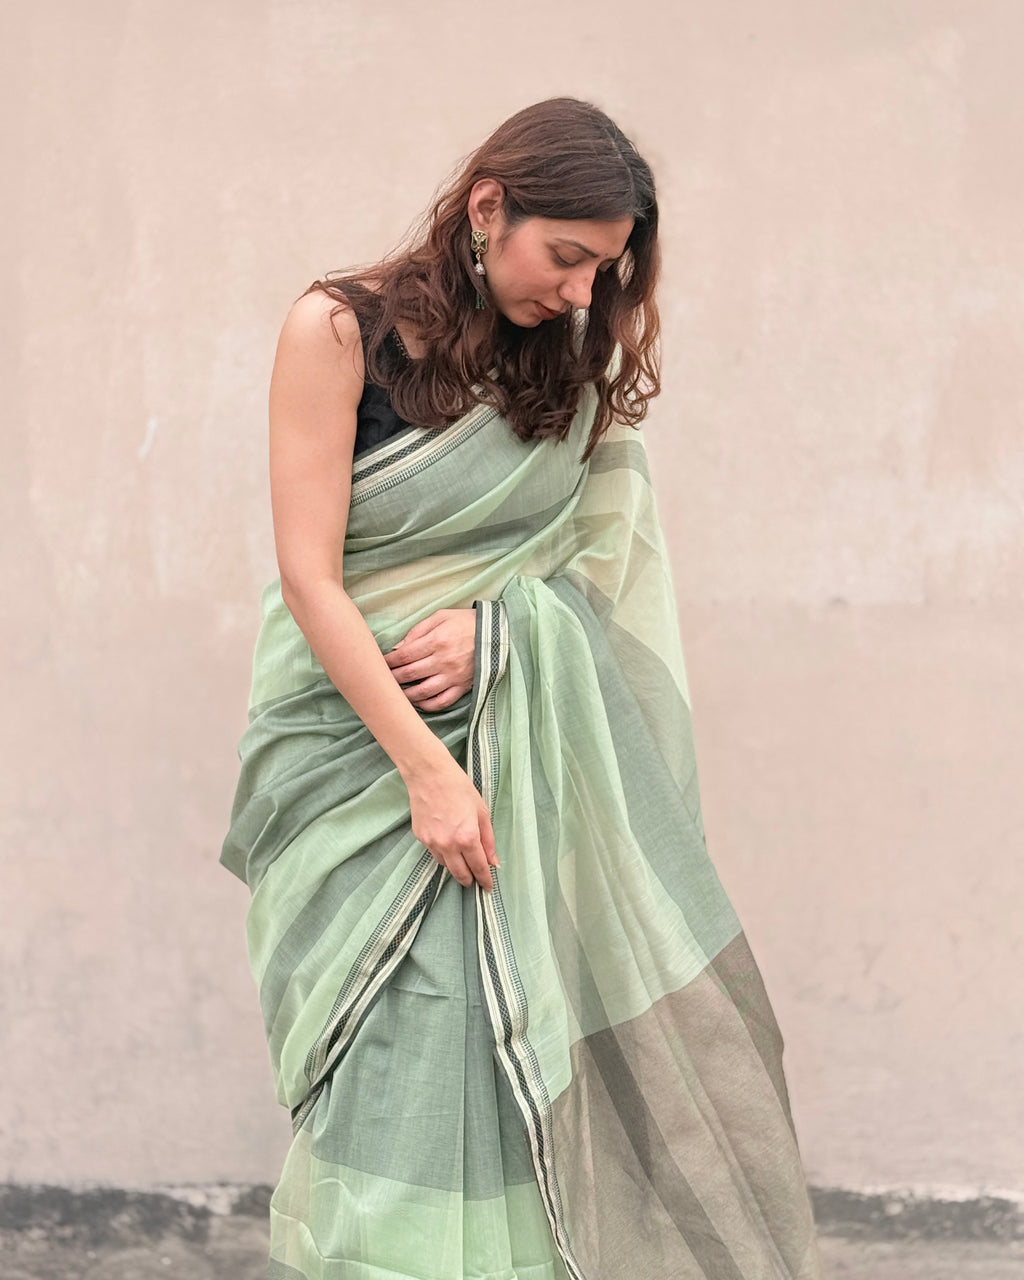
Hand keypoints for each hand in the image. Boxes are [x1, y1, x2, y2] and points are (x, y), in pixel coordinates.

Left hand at [385, 608, 476, 710]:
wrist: (497, 633)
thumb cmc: (466, 622)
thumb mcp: (441, 617)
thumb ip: (417, 631)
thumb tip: (398, 648)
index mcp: (437, 641)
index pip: (404, 655)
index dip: (388, 661)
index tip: (380, 663)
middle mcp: (444, 661)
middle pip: (410, 674)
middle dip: (392, 677)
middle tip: (382, 679)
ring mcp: (453, 676)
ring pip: (423, 692)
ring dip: (405, 694)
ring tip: (396, 693)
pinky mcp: (463, 687)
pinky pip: (442, 702)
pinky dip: (427, 705)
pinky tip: (418, 702)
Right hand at [405, 753, 499, 890]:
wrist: (429, 775)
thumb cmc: (459, 788)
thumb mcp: (481, 812)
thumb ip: (488, 839)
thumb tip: (493, 860)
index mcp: (467, 837)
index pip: (478, 868)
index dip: (485, 879)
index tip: (488, 886)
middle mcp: (448, 844)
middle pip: (460, 874)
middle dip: (469, 879)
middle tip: (475, 880)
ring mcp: (432, 842)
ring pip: (446, 865)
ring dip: (455, 866)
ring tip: (462, 859)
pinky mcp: (420, 837)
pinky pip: (434, 853)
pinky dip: (443, 853)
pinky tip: (447, 842)